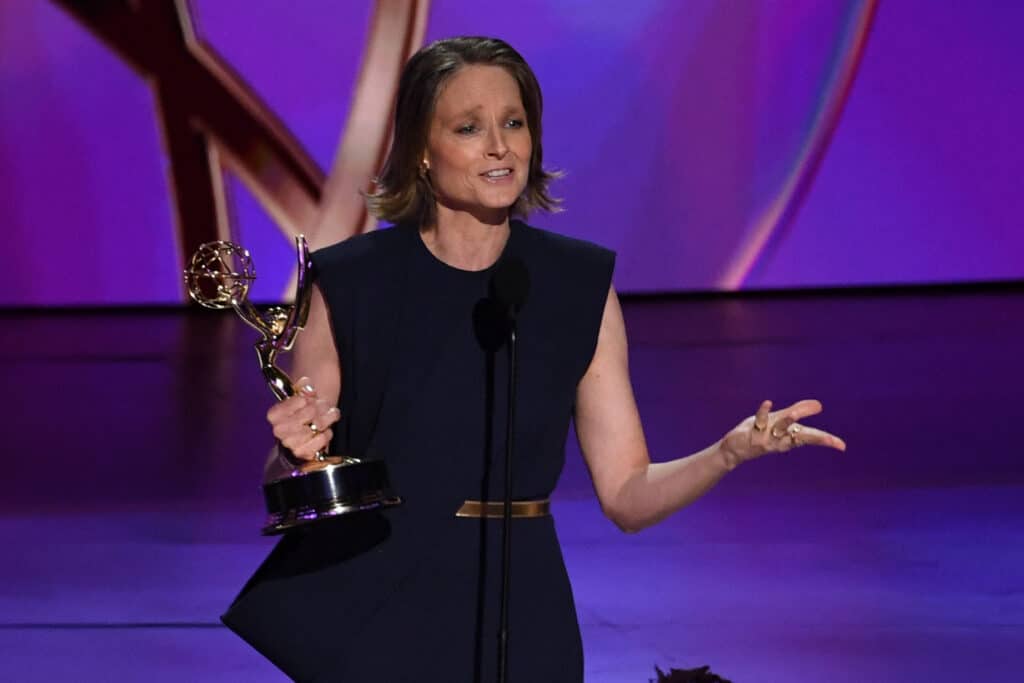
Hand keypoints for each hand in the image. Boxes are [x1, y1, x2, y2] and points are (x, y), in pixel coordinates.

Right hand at [266, 376, 340, 460]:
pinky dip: (327, 434)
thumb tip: (308, 389)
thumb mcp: (301, 393)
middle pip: (310, 412)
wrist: (304, 430)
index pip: (299, 401)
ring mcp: (290, 443)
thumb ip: (304, 385)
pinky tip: (323, 431)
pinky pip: (321, 440)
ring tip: (326, 417)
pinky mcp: (302, 453)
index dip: (307, 398)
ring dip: (327, 419)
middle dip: (321, 407)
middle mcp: (279, 430)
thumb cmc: (302, 410)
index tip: (307, 399)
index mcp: (274, 414)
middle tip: (322, 406)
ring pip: (318, 426)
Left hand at [718, 399, 845, 469]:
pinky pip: (759, 421)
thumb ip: (798, 411)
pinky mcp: (752, 433)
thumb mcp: (780, 420)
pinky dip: (763, 411)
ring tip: (796, 413)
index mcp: (789, 436)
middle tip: (832, 441)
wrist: (734, 448)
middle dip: (817, 439)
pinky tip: (768, 402)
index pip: (811, 438)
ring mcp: (767, 437)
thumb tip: (818, 404)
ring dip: (788, 421)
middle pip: (801, 437)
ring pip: (780, 429)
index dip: (826, 440)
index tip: (842, 446)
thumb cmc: (760, 433)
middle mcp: (780, 438)